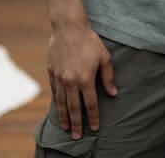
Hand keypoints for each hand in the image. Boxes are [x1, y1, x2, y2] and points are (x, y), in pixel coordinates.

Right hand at [47, 20, 116, 138]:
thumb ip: (108, 77)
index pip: (90, 103)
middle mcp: (71, 81)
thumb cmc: (90, 41)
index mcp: (86, 78)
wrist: (69, 28)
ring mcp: (59, 77)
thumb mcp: (104, 57)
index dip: (93, 117)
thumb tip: (113, 93)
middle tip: (77, 136)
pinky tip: (59, 109)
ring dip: (64, 117)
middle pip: (74, 107)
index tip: (95, 128)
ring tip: (66, 127)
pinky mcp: (51, 72)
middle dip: (77, 123)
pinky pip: (54, 92)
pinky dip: (56, 103)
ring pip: (61, 102)